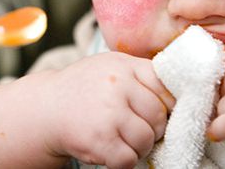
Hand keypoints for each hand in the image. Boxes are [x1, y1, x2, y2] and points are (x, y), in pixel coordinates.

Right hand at [38, 52, 174, 168]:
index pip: (165, 86)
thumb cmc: (84, 88)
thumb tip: (179, 95)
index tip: (163, 112)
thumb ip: (141, 75)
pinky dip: (124, 160)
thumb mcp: (111, 67)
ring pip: (146, 139)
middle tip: (138, 129)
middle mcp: (117, 86)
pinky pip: (128, 159)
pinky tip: (112, 149)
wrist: (45, 107)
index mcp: (124, 66)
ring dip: (139, 146)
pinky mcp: (98, 140)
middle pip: (159, 116)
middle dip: (153, 129)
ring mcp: (108, 114)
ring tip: (122, 139)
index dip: (169, 104)